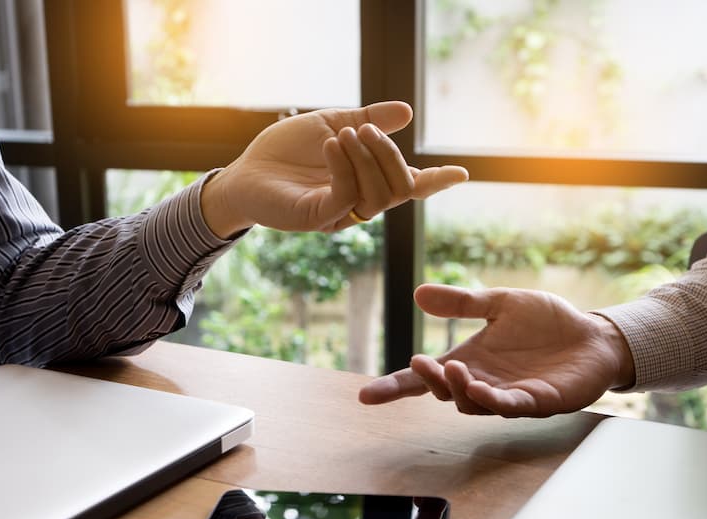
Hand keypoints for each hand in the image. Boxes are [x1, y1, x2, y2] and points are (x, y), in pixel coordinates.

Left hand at [201, 101, 467, 237]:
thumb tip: (406, 113)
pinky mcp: (317, 218)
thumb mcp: (332, 124)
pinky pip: (346, 197)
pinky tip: (332, 144)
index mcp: (367, 182)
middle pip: (399, 189)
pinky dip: (346, 167)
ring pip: (379, 197)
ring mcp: (339, 214)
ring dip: (369, 159)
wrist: (245, 170)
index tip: (462, 172)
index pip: (408, 186)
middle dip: (390, 154)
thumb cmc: (286, 151)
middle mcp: (358, 203)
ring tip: (345, 134)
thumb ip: (368, 119)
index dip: (436, 181)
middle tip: (365, 127)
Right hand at [359, 284, 634, 417]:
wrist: (592, 333)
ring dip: (460, 390)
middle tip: (420, 364)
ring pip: (473, 404)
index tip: (365, 396)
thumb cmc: (546, 321)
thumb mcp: (500, 303)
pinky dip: (495, 401)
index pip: (425, 379)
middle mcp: (483, 382)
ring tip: (455, 369)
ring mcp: (509, 396)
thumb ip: (463, 302)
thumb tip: (418, 293)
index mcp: (470, 360)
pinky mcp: (537, 401)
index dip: (395, 389)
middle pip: (445, 392)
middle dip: (429, 382)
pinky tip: (485, 389)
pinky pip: (510, 407)